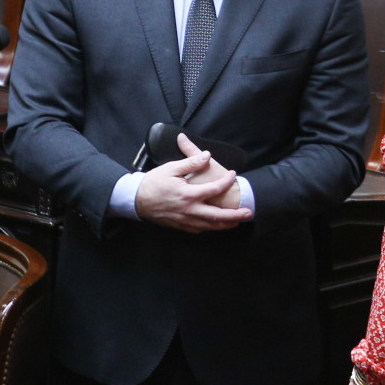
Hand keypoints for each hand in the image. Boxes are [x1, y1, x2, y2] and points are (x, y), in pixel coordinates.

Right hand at [136, 147, 251, 231]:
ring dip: (226, 224)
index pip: (215, 188)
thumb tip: (207, 155)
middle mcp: (190, 210)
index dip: (227, 181)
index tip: (233, 174)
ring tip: (238, 221)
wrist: (136, 200)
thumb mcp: (171, 168)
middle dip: (235, 215)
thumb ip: (191, 162)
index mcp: (189, 194)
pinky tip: (215, 224)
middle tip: (248, 213)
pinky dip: (210, 227)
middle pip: (218, 216)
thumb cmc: (153, 183)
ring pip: (210, 226)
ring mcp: (185, 220)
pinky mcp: (181, 226)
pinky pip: (199, 229)